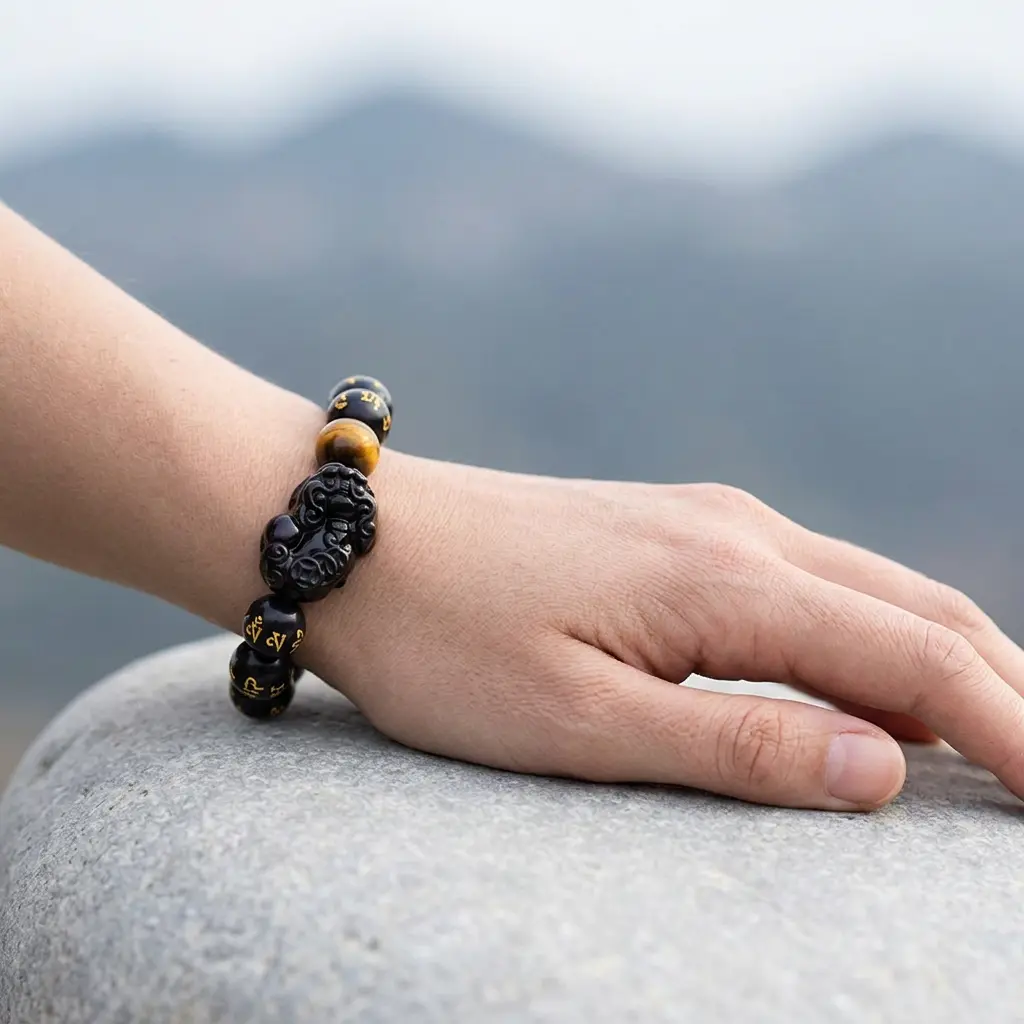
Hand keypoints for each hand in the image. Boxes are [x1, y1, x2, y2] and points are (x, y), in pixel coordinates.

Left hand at [303, 452, 1023, 810]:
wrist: (358, 539)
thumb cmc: (446, 639)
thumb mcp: (578, 722)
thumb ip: (737, 747)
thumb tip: (887, 770)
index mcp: (727, 582)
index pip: (917, 659)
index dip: (1016, 731)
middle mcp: (738, 533)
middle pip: (919, 611)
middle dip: (1005, 691)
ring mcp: (707, 521)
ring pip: (870, 591)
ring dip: (943, 662)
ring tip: (993, 739)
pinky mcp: (673, 532)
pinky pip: (808, 584)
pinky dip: (870, 639)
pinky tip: (873, 686)